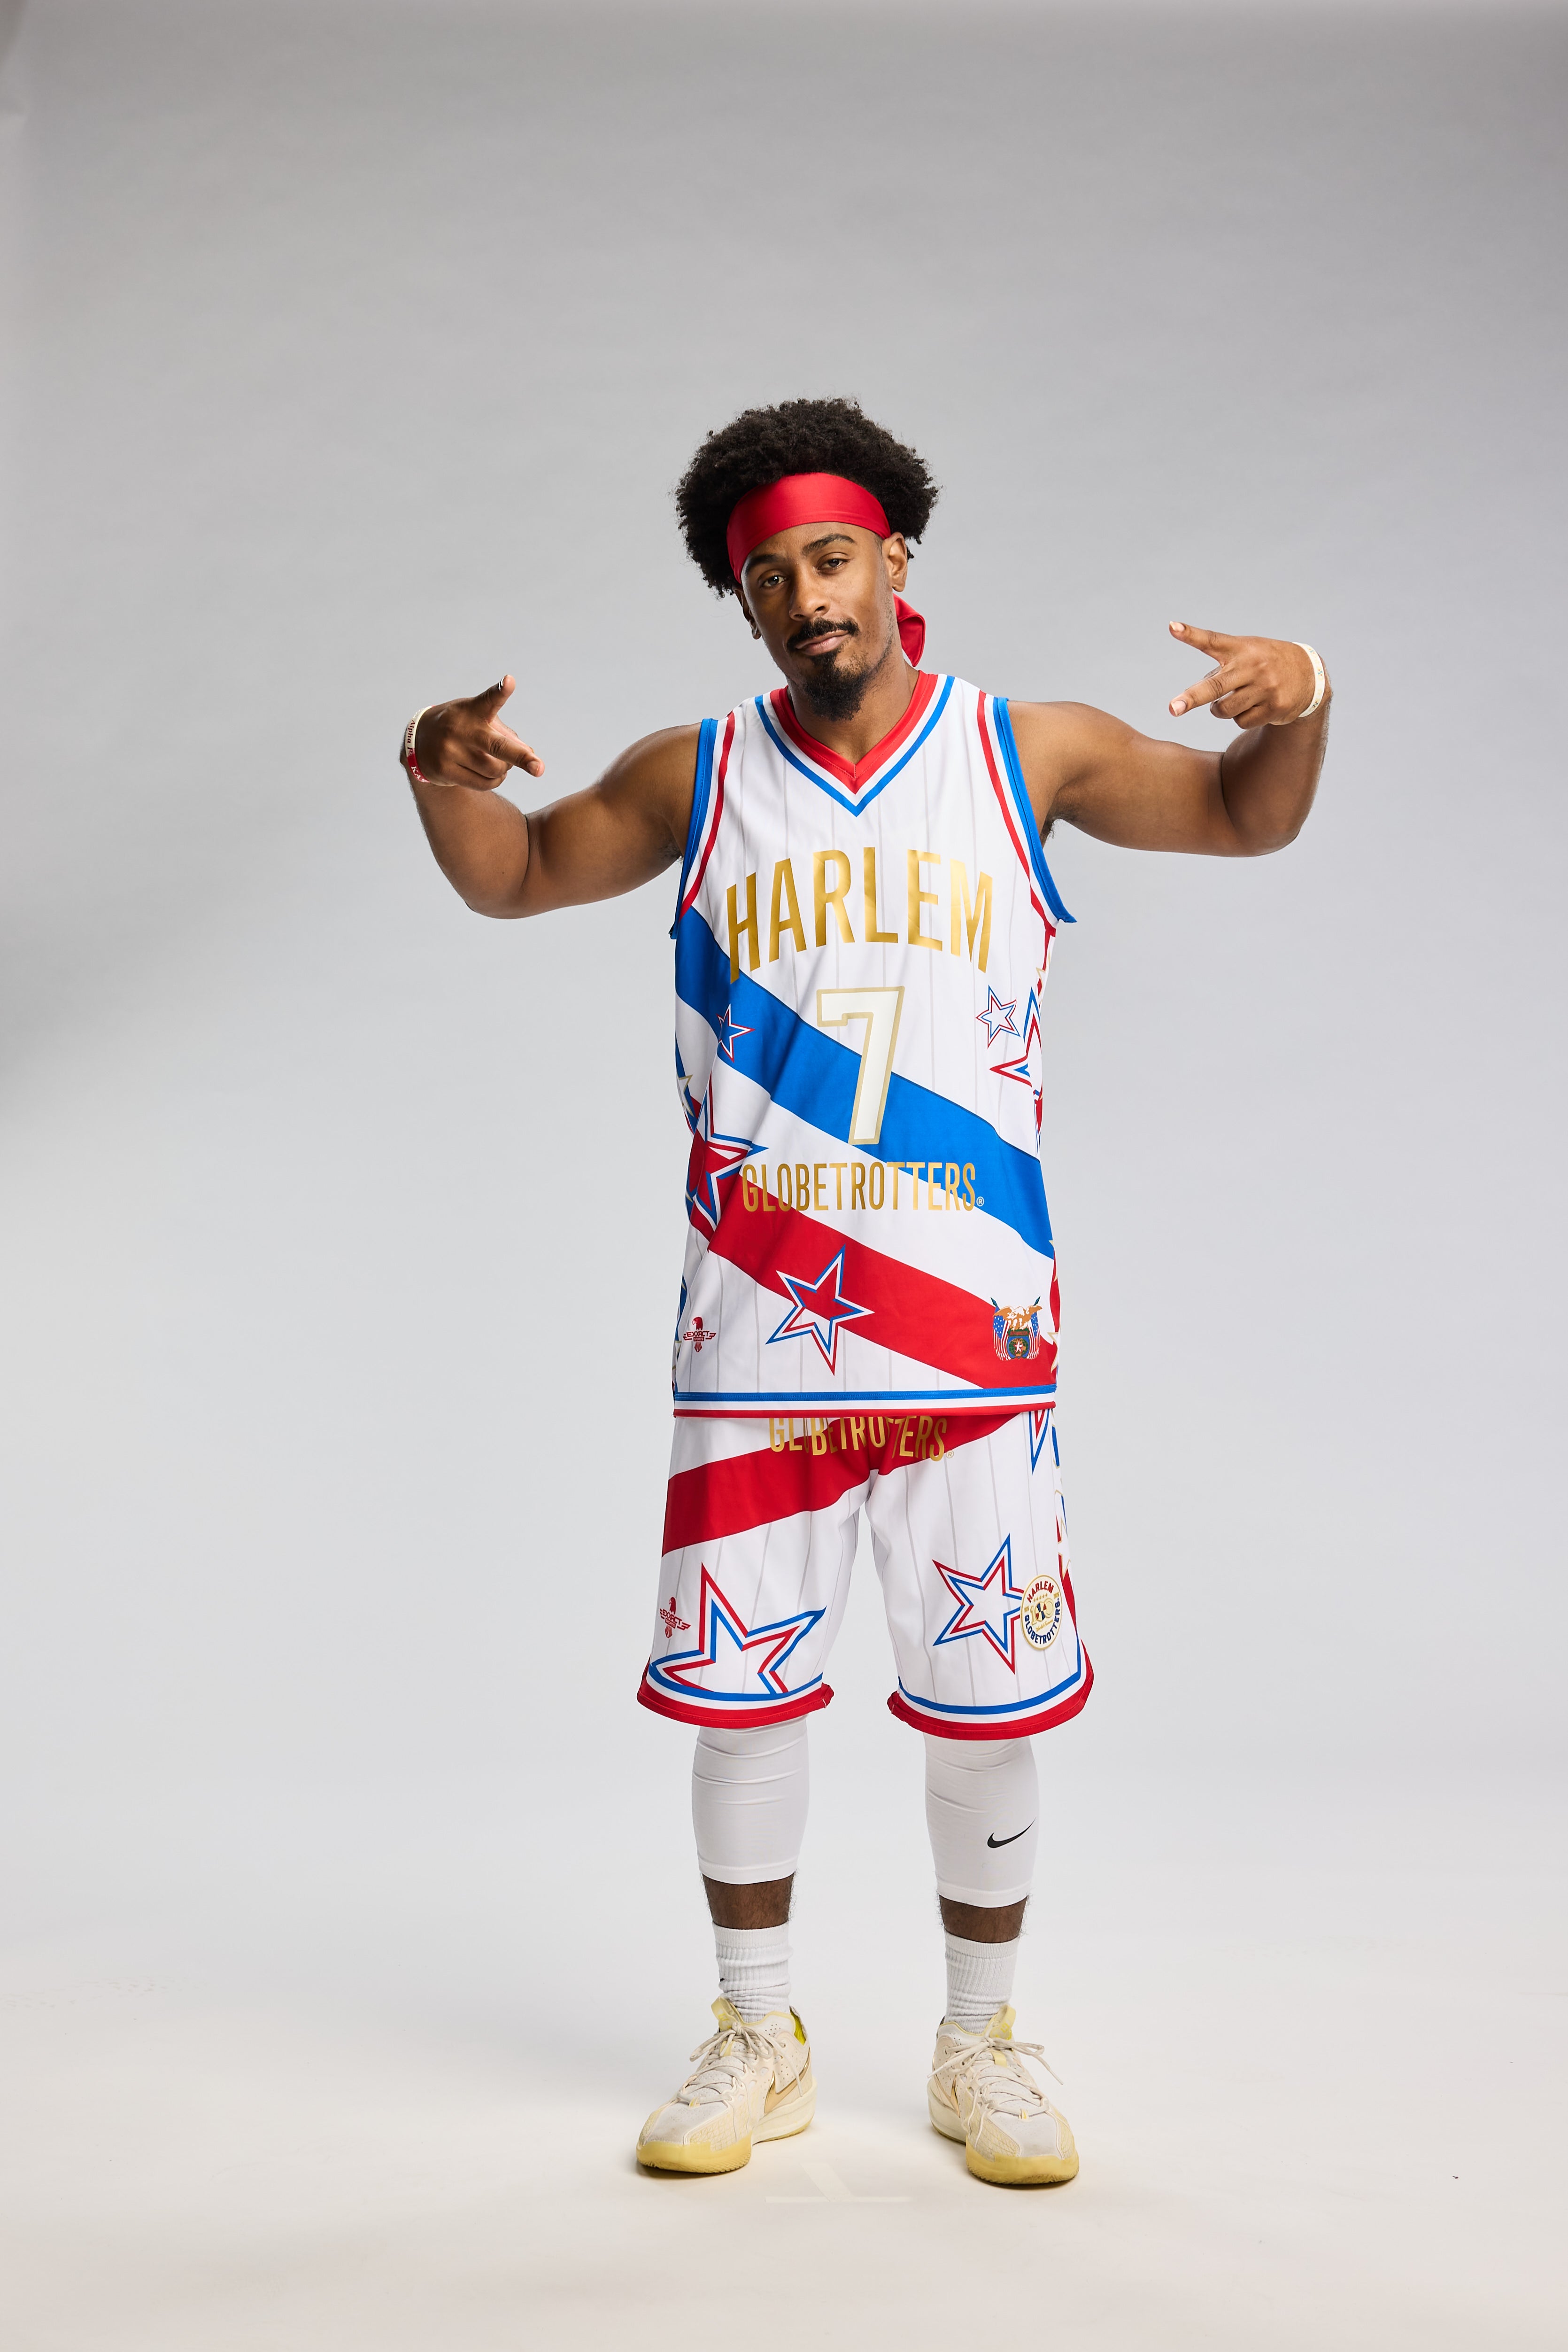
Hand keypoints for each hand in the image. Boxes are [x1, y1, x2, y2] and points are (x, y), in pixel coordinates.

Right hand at [408, 675, 543, 788]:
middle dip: (520, 757)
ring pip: (495, 769)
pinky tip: (492, 774)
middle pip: (497, 747)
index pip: (488, 700)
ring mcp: (451, 751)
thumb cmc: (462, 728)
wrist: (419, 742)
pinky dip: (495, 781)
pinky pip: (484, 784)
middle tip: (539, 769)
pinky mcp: (445, 770)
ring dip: (505, 769)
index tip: (509, 682)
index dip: (500, 691)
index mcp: (472, 711)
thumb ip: (506, 734)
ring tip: (498, 762)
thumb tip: (529, 754)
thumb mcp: (481, 721)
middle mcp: (461, 729)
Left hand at [1167, 624, 1322, 728]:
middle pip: (1216, 685)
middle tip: (1172, 708)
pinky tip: (1255, 706)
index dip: (1192, 634)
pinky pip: (1241, 722)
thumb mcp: (1247, 652)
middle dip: (1192, 698)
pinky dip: (1240, 719)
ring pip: (1225, 710)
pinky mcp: (1274, 707)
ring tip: (1233, 700)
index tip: (1173, 627)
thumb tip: (1195, 696)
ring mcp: (1264, 687)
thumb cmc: (1266, 663)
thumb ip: (1222, 666)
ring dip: (1220, 710)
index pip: (1213, 640)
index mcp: (1242, 648)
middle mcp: (1253, 666)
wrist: (1310, 675)